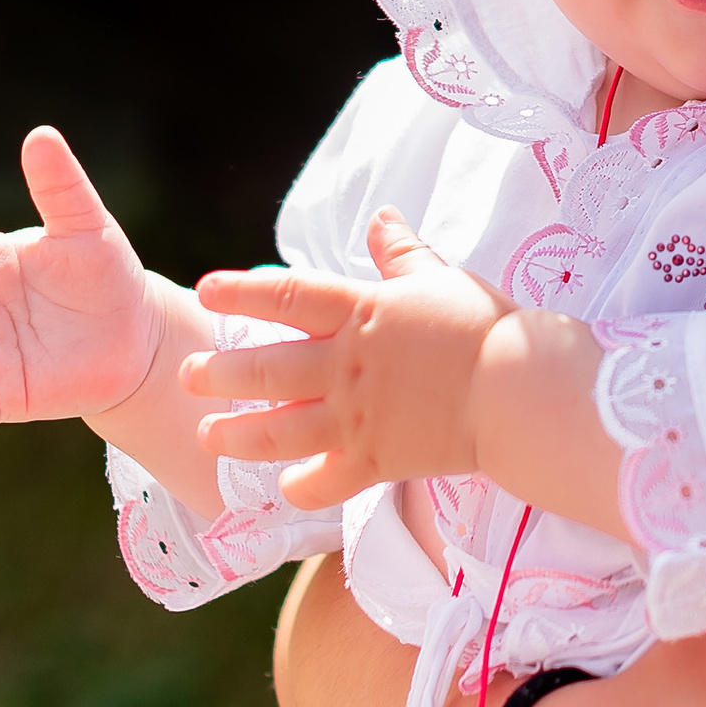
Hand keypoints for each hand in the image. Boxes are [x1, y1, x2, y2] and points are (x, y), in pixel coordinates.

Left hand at [188, 210, 504, 507]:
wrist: (517, 391)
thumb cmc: (484, 327)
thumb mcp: (440, 278)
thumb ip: (402, 254)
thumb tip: (381, 217)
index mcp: (361, 313)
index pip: (287, 297)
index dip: (241, 293)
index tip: (206, 292)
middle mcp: (346, 365)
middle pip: (268, 369)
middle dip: (221, 374)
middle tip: (188, 375)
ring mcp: (356, 417)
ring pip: (280, 431)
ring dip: (238, 435)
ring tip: (207, 436)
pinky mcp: (375, 462)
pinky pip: (325, 483)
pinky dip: (300, 488)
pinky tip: (283, 489)